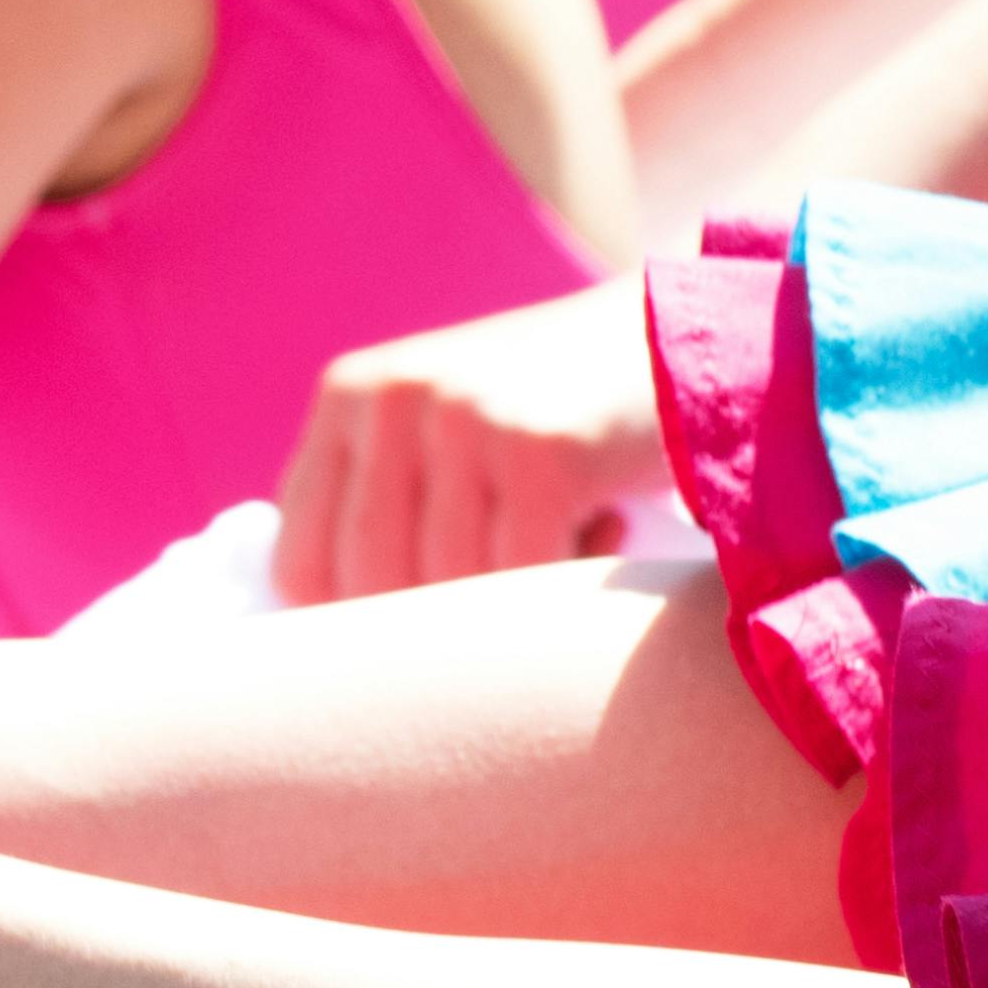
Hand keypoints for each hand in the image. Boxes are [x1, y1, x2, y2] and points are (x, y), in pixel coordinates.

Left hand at [270, 283, 675, 601]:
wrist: (688, 335)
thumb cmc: (562, 418)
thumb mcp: (448, 435)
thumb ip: (385, 507)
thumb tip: (333, 653)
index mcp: (351, 397)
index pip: (298, 565)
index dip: (351, 628)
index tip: (421, 638)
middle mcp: (393, 398)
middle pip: (370, 587)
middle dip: (442, 626)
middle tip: (514, 594)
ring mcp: (463, 416)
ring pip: (446, 589)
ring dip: (512, 599)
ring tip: (568, 540)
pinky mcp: (538, 447)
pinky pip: (520, 576)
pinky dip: (567, 581)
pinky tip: (606, 526)